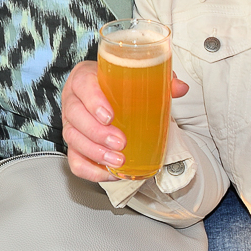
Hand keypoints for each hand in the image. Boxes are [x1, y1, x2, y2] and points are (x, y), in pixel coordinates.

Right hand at [61, 59, 189, 182]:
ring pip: (73, 139)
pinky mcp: (74, 145)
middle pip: (75, 116)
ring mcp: (70, 124)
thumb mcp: (134, 78)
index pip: (83, 85)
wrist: (101, 95)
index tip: (109, 115)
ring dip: (96, 153)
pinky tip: (110, 172)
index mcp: (84, 78)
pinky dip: (91, 171)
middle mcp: (73, 100)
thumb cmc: (114, 86)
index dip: (93, 101)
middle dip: (98, 133)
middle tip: (120, 142)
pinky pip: (75, 161)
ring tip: (118, 160)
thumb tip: (180, 87)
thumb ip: (158, 81)